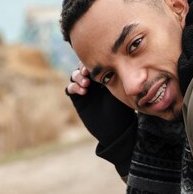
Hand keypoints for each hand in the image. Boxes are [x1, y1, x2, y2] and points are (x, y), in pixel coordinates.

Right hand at [64, 62, 136, 176]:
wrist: (115, 131)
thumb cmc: (122, 112)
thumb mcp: (120, 93)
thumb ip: (113, 79)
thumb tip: (113, 65)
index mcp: (104, 77)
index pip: (95, 64)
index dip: (92, 63)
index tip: (95, 67)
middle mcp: (94, 81)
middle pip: (82, 67)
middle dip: (82, 68)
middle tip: (87, 73)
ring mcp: (85, 89)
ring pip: (75, 76)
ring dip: (78, 77)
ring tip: (86, 85)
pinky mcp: (78, 99)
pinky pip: (70, 88)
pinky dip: (73, 87)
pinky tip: (82, 92)